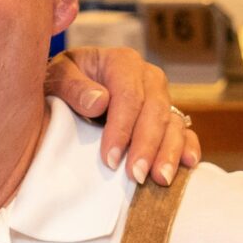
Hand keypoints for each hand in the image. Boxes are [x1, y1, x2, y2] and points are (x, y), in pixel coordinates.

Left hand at [45, 47, 201, 184]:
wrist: (68, 91)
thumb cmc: (61, 84)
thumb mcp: (55, 77)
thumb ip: (72, 86)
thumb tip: (99, 101)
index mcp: (121, 63)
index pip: (129, 95)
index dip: (122, 128)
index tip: (110, 159)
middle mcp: (147, 78)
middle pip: (155, 110)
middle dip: (147, 145)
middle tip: (136, 176)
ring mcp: (161, 98)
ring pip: (173, 122)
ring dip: (169, 152)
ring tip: (160, 180)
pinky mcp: (167, 118)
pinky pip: (184, 131)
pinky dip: (187, 148)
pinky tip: (187, 165)